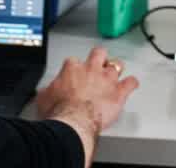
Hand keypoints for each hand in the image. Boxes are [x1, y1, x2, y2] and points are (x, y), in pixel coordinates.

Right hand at [36, 46, 138, 161]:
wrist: (74, 122)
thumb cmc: (60, 112)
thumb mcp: (44, 98)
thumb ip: (48, 90)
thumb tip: (44, 92)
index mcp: (72, 68)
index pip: (73, 61)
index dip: (75, 69)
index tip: (74, 75)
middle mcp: (91, 69)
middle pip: (99, 53)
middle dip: (99, 56)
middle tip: (98, 62)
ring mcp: (107, 79)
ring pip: (117, 64)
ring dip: (116, 68)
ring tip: (115, 72)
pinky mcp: (119, 92)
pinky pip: (131, 82)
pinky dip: (131, 83)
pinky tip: (131, 84)